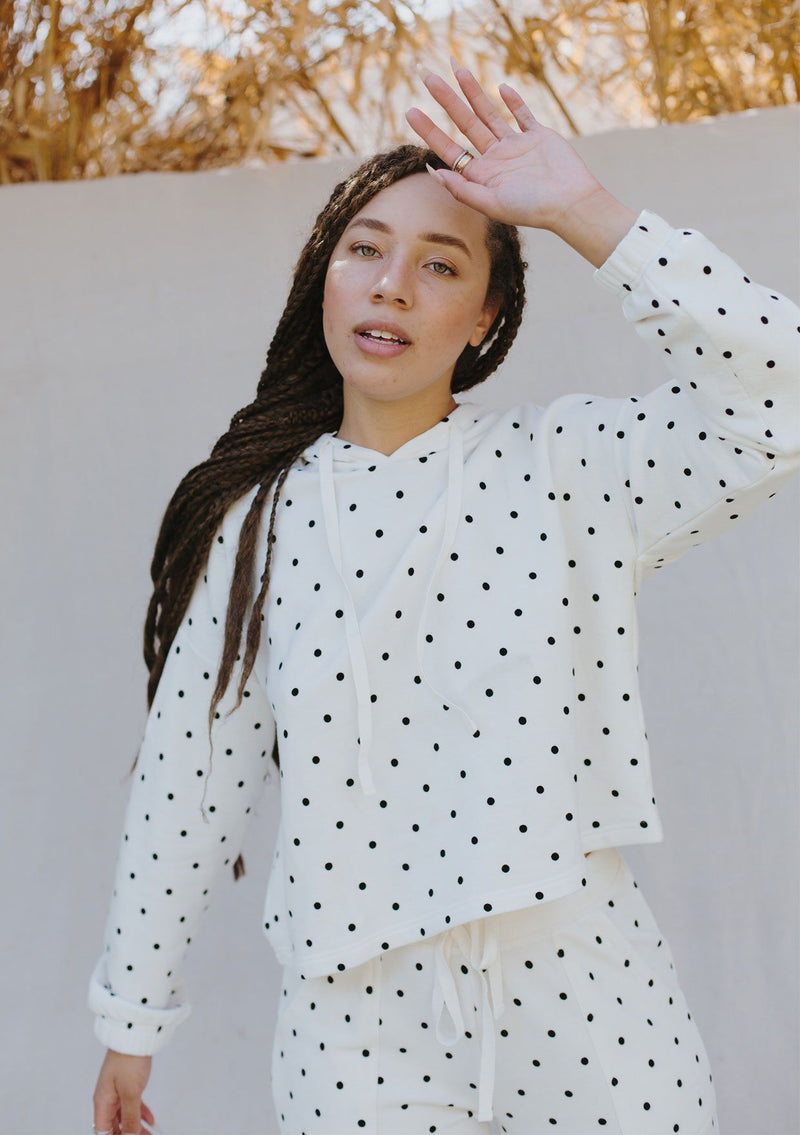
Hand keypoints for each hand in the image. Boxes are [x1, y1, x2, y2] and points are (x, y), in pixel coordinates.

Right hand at [93, 1049, 155, 1134]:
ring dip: (135, 1126)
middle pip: (114, 1125)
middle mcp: (107, 1098)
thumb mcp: (131, 1093)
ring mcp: (117, 1090)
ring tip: (148, 1134)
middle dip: (126, 1134)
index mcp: (102, 1102)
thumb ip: (130, 1117)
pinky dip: (140, 1113)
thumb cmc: (128, 1060)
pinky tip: (150, 1120)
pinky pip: (132, 1104)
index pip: (103, 1130)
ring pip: (124, 1116)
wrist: (135, 1036)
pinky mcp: (127, 1084)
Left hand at [406, 62, 636, 266]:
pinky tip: (501, 87)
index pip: (449, 149)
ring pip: (490, 114)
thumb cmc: (531, 209)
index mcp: (482, 176)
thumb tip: (432, 171)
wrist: (570, 202)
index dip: (430, 130)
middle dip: (447, 101)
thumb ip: (461, 189)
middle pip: (466, 124)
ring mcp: (516, 146)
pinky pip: (523, 115)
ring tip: (459, 70)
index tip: (411, 111)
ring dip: (474, 93)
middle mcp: (495, 159)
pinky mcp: (538, 137)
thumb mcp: (491, 203)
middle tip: (429, 78)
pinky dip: (513, 101)